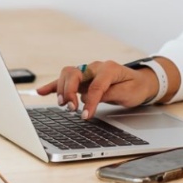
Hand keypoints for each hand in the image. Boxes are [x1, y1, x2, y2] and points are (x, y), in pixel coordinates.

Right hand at [36, 60, 158, 119]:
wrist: (140, 81)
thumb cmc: (135, 87)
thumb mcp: (129, 93)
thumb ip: (110, 94)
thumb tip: (91, 99)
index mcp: (109, 69)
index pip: (95, 85)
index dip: (90, 102)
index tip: (86, 115)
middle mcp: (95, 67)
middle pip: (74, 73)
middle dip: (70, 91)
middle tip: (72, 108)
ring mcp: (88, 72)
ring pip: (67, 74)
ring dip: (62, 89)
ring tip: (63, 105)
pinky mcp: (83, 79)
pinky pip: (65, 80)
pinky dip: (53, 85)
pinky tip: (41, 91)